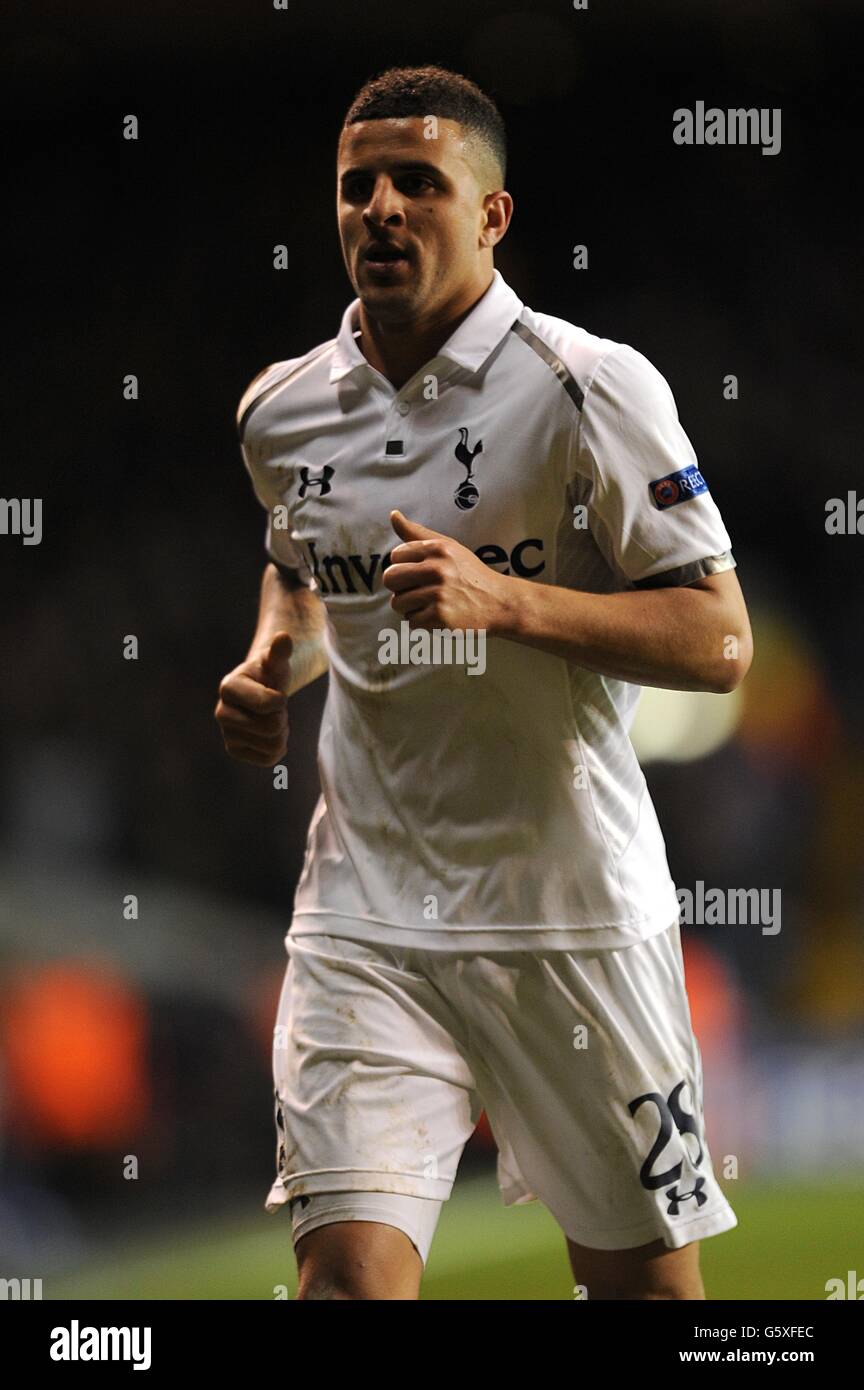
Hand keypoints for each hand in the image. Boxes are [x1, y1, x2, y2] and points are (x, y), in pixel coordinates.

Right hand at [214, 631, 292, 765]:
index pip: (270, 704)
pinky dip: (278, 749)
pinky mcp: (234, 750)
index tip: (275, 692)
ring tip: (272, 718)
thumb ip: (280, 652)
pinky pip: (268, 759)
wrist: (262, 691)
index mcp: (229, 687)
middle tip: (274, 708)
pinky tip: (270, 735)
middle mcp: (221, 712)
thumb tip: (284, 637)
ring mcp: (226, 734)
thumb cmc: (270, 673)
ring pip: (273, 746)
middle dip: (282, 717)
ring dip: (281, 733)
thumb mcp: (277, 661)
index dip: (282, 699)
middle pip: (272, 729)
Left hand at [382, 510, 507, 631]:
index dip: (403, 567)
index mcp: (437, 549)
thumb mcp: (449, 547)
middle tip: (418, 591)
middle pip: (390, 579)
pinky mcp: (440, 616)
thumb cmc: (470, 574)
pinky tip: (438, 616)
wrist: (500, 603)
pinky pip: (411, 621)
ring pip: (398, 603)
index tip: (419, 573)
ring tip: (430, 604)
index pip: (395, 556)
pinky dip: (422, 622)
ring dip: (410, 607)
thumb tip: (393, 515)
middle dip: (399, 587)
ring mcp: (438, 593)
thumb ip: (417, 533)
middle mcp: (437, 569)